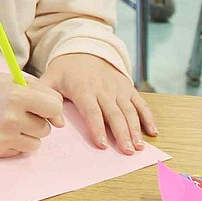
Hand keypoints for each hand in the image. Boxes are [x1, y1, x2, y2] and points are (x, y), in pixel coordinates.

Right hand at [0, 71, 63, 157]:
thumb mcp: (17, 81)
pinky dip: (16, 143)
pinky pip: (21, 151)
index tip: (41, 105)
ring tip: (10, 122)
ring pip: (36, 143)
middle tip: (18, 111)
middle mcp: (11, 118)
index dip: (51, 107)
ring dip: (28, 134)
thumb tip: (61, 123)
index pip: (55, 108)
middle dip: (37, 120)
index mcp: (17, 96)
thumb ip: (45, 95)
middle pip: (46, 128)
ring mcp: (3, 137)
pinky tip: (2, 131)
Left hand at [40, 54, 156, 154]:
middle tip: (126, 152)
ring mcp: (118, 88)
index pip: (92, 111)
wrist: (84, 48)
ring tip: (138, 147)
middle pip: (114, 114)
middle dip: (122, 133)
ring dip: (136, 129)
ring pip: (129, 110)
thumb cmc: (65, 70)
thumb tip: (56, 123)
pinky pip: (140, 103)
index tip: (103, 145)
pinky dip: (148, 117)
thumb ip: (49, 99)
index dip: (97, 128)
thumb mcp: (50, 79)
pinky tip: (153, 132)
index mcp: (84, 89)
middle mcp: (104, 88)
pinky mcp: (128, 87)